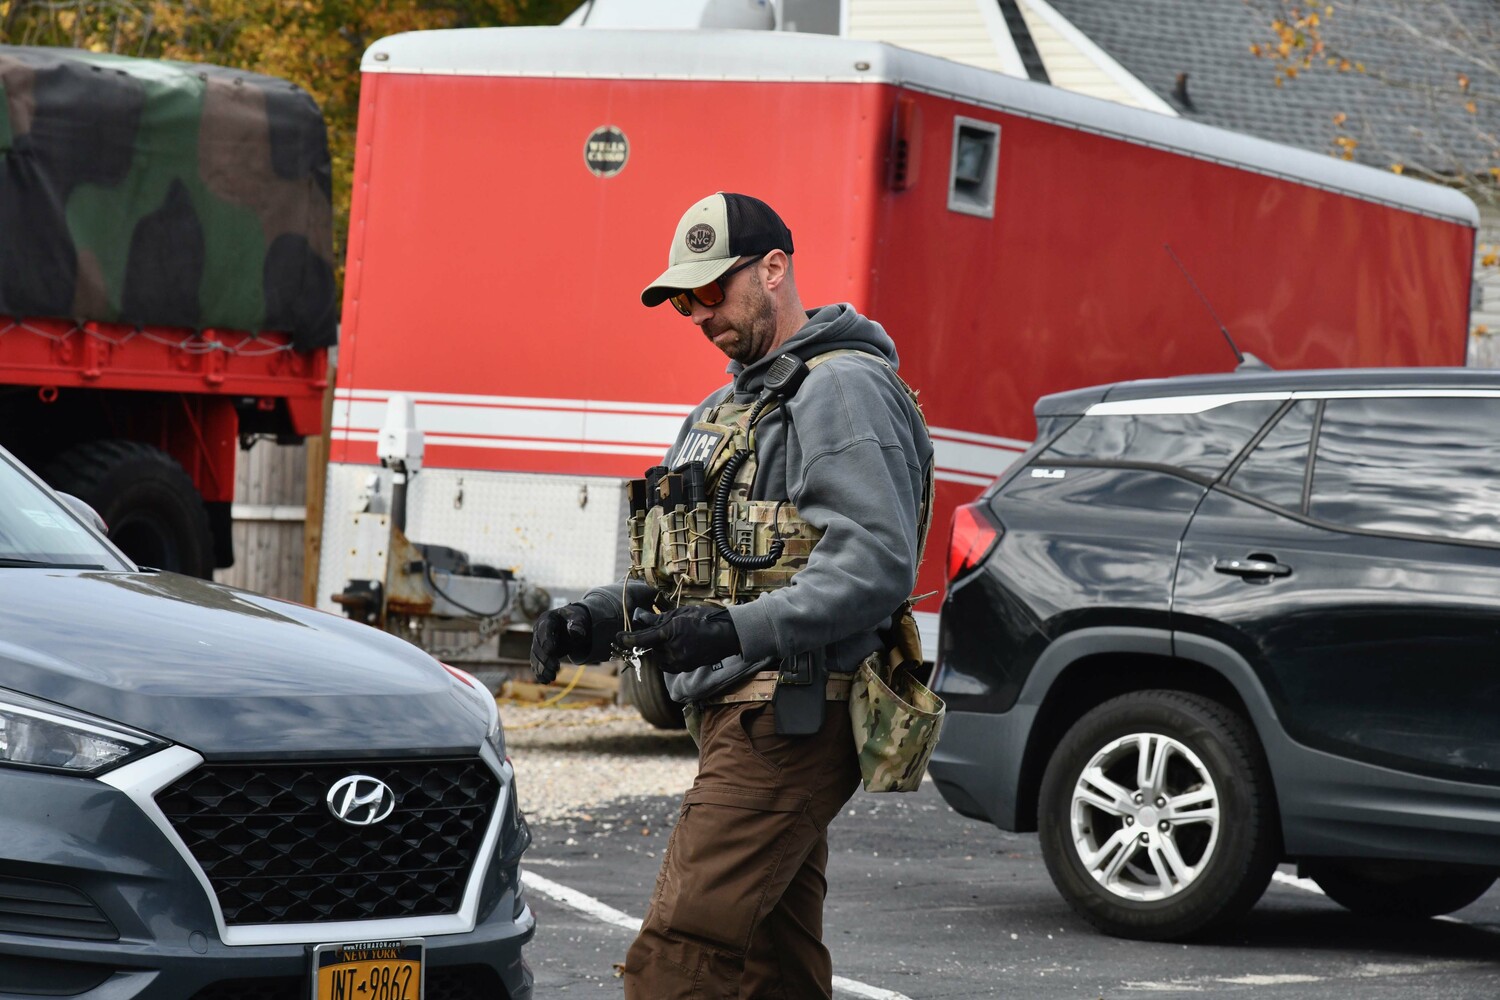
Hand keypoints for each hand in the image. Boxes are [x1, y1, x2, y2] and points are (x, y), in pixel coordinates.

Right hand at [530, 603, 592, 683]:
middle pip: (539, 645)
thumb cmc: (575, 620)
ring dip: (543, 668)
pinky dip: (540, 672)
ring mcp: (537, 643)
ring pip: (536, 657)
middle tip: (555, 668)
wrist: (572, 625)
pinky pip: (537, 663)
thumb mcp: (579, 619)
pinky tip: (545, 681)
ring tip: (551, 677)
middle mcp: (538, 631)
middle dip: (546, 658)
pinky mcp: (540, 653)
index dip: (546, 640)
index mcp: (547, 619)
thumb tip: (577, 632)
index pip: (544, 629)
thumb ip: (577, 625)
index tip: (551, 651)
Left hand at [619, 605, 739, 672]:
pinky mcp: (684, 668)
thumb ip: (658, 618)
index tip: (618, 637)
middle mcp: (672, 649)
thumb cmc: (705, 619)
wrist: (726, 635)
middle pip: (651, 646)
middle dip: (652, 639)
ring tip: (676, 637)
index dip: (627, 638)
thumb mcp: (680, 613)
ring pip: (659, 656)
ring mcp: (679, 661)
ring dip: (660, 648)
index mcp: (670, 632)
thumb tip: (640, 617)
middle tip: (662, 630)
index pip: (642, 638)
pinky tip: (678, 647)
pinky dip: (667, 656)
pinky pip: (667, 664)